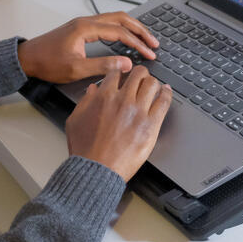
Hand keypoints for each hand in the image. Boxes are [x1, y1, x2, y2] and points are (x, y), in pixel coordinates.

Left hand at [17, 12, 158, 83]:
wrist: (27, 58)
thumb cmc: (47, 63)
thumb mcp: (76, 69)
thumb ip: (103, 65)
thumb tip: (127, 63)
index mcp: (86, 28)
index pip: (120, 32)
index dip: (137, 43)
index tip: (149, 54)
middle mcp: (86, 21)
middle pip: (121, 19)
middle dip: (140, 30)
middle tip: (154, 43)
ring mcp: (83, 23)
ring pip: (114, 19)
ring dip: (131, 28)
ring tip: (145, 39)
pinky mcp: (80, 28)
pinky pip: (106, 23)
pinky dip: (120, 29)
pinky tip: (125, 38)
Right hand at [65, 64, 172, 180]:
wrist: (97, 169)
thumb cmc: (85, 149)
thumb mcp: (75, 120)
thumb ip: (85, 101)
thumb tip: (92, 90)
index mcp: (104, 97)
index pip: (116, 73)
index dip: (120, 72)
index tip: (123, 75)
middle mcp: (123, 100)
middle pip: (138, 74)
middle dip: (140, 73)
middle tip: (141, 77)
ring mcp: (138, 112)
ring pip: (152, 84)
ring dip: (153, 82)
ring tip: (154, 85)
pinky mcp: (151, 125)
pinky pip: (164, 102)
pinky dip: (167, 93)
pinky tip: (166, 92)